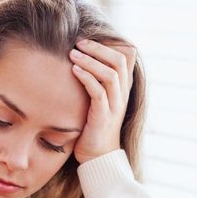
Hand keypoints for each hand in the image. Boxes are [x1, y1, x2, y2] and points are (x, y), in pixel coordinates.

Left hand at [69, 40, 135, 164]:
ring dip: (90, 61)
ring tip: (73, 53)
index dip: (107, 46)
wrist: (97, 157)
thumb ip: (94, 83)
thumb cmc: (92, 128)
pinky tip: (74, 71)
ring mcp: (114, 106)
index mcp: (121, 90)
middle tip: (78, 42)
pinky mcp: (103, 117)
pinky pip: (99, 92)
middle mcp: (121, 96)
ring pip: (109, 75)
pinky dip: (87, 78)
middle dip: (98, 48)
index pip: (124, 58)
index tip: (87, 40)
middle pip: (119, 61)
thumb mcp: (96, 102)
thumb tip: (79, 63)